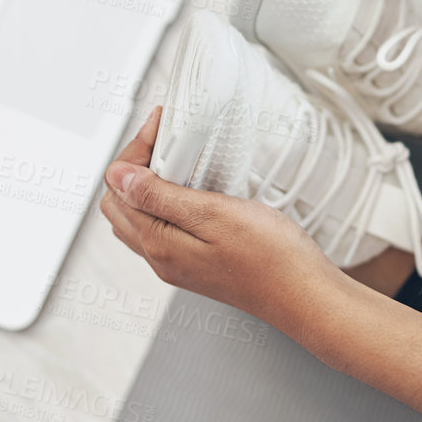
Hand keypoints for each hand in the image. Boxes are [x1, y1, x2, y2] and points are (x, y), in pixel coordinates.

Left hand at [99, 108, 350, 340]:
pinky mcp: (195, 265)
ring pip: (137, 217)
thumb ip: (159, 197)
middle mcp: (160, 258)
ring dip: (146, 185)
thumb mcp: (213, 214)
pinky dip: (164, 204)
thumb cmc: (271, 258)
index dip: (134, 151)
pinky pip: (161, 229)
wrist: (304, 295)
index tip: (159, 126)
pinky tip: (192, 190)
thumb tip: (117, 177)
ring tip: (176, 159)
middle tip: (164, 139)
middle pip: (119, 204)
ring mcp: (176, 264)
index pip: (117, 188)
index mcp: (158, 243)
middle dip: (133, 166)